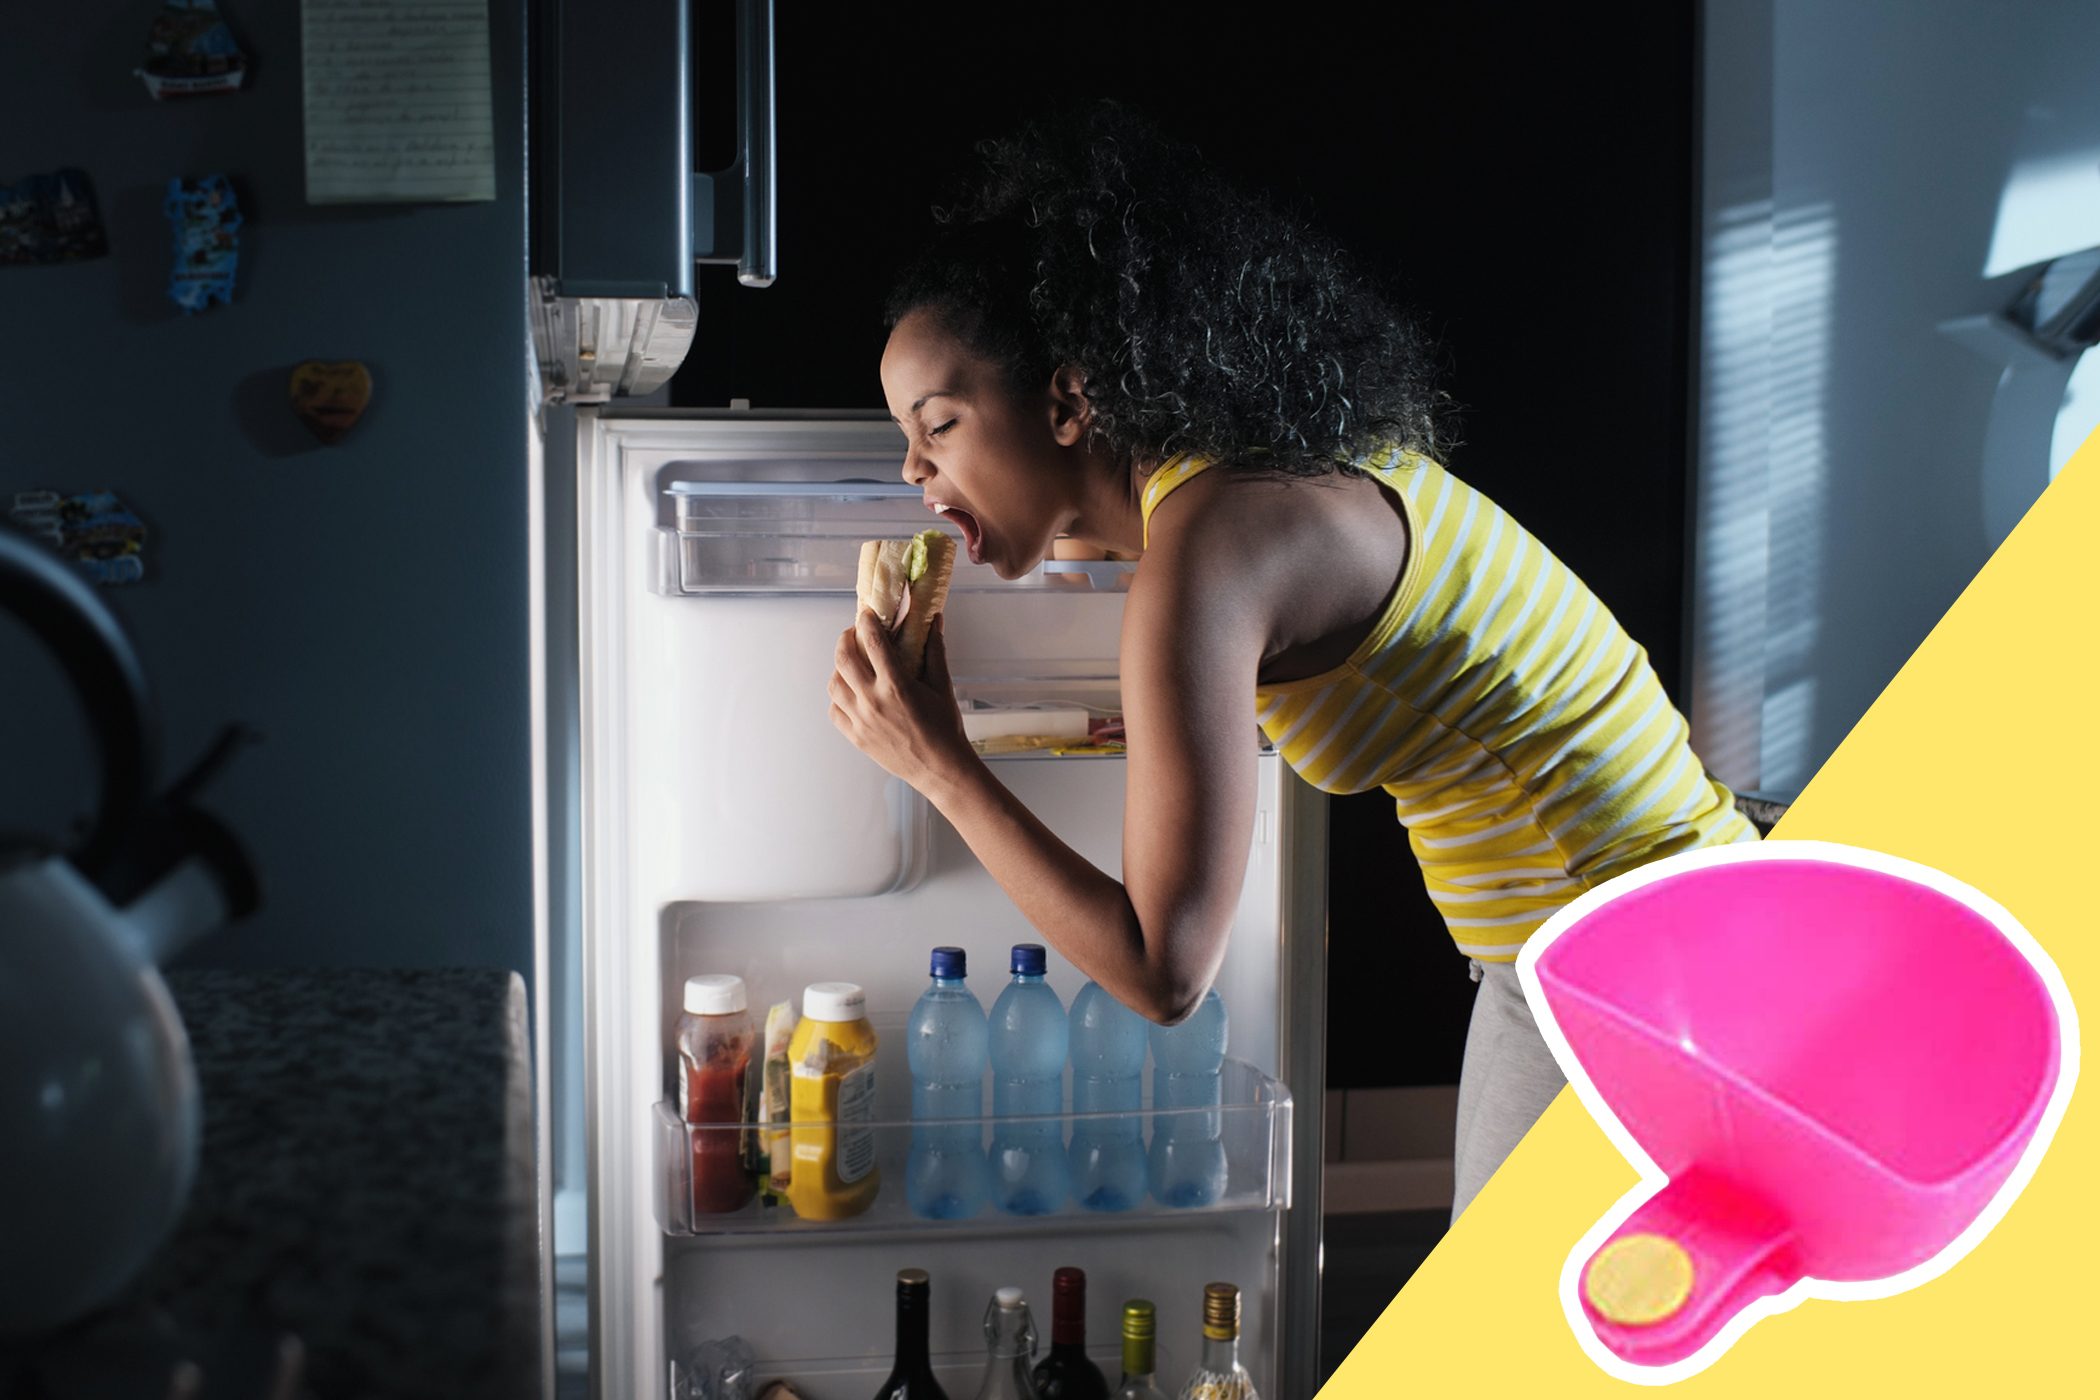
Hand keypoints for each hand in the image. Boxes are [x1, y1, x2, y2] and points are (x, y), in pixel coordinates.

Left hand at [829, 610, 972, 788]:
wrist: (940, 768)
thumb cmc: (945, 728)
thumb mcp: (942, 686)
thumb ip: (934, 651)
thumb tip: (935, 620)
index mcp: (896, 686)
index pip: (872, 642)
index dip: (867, 621)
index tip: (867, 613)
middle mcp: (873, 701)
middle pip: (843, 658)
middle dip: (845, 638)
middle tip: (854, 634)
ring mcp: (861, 721)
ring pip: (833, 684)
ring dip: (839, 668)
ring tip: (852, 664)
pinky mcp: (856, 737)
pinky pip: (834, 710)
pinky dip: (839, 697)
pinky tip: (852, 693)